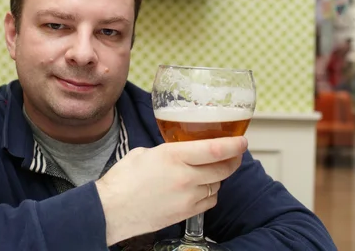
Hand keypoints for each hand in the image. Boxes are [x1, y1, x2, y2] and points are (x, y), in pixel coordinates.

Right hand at [95, 136, 246, 245]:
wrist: (111, 210)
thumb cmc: (123, 180)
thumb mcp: (145, 153)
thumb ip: (168, 151)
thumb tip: (180, 151)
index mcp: (173, 155)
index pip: (215, 149)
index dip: (234, 144)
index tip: (242, 141)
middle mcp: (185, 176)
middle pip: (223, 168)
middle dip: (233, 160)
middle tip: (234, 154)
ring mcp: (188, 197)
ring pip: (217, 184)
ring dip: (217, 176)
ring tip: (208, 171)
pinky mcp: (186, 213)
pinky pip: (210, 201)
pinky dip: (210, 193)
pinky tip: (200, 188)